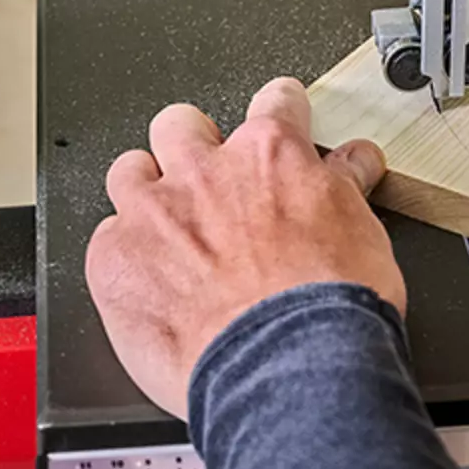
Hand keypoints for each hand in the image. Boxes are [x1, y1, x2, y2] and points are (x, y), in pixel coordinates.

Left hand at [85, 78, 402, 418]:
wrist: (289, 366)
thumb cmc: (329, 308)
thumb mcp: (364, 231)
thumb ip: (344, 186)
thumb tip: (353, 162)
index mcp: (270, 153)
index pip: (275, 101)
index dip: (281, 110)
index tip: (282, 118)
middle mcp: (207, 170)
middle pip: (181, 124)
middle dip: (195, 146)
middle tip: (211, 184)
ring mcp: (154, 212)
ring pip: (128, 171)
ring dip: (145, 192)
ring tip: (164, 229)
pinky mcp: (115, 261)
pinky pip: (105, 238)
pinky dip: (124, 256)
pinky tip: (148, 283)